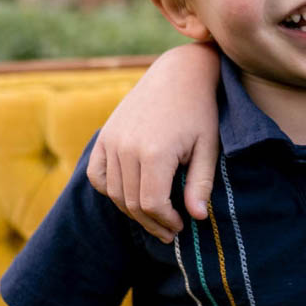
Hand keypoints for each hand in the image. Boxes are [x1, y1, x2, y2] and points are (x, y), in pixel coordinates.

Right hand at [86, 42, 220, 241]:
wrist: (179, 74)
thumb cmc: (200, 111)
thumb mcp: (208, 146)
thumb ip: (201, 183)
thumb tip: (197, 217)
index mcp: (155, 152)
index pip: (152, 204)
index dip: (166, 221)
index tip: (181, 226)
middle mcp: (126, 148)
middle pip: (131, 203)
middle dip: (151, 222)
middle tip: (169, 231)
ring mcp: (111, 140)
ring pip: (114, 193)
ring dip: (132, 211)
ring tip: (154, 217)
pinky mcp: (105, 135)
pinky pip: (97, 175)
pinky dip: (110, 190)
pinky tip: (130, 196)